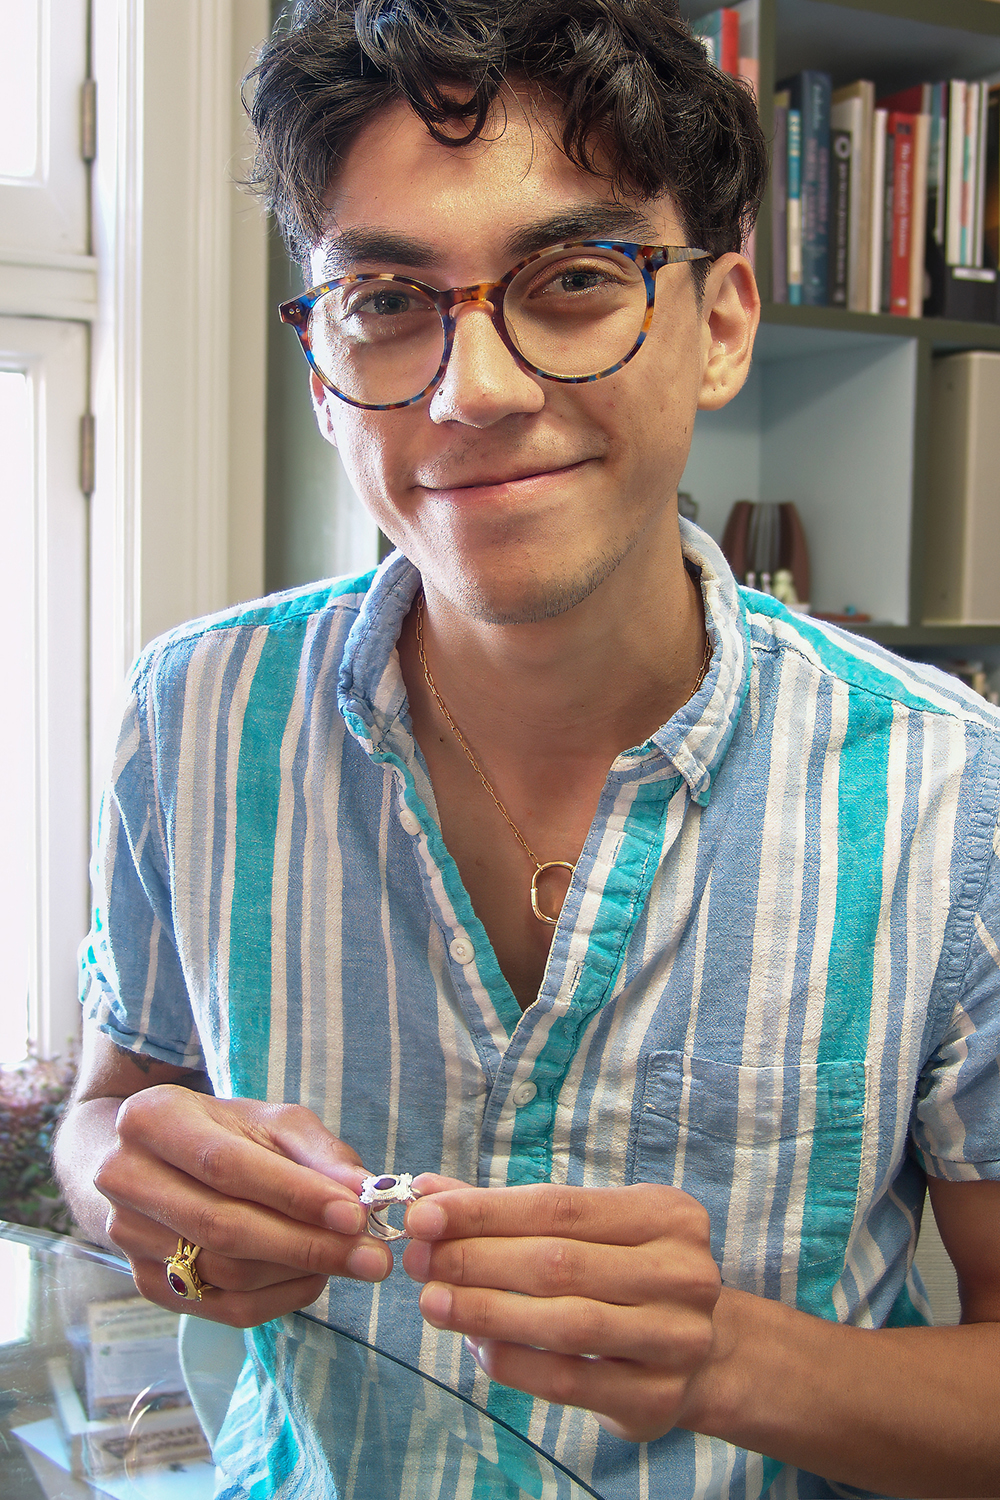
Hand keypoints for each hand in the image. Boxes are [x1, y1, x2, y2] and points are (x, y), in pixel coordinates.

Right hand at [94, 1085, 392, 1324]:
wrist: (159, 1160)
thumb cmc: (225, 1132)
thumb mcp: (272, 1121)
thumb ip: (319, 1154)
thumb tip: (363, 1192)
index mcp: (152, 1120)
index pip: (227, 1166)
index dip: (294, 1194)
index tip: (355, 1215)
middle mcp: (125, 1179)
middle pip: (222, 1227)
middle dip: (307, 1244)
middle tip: (372, 1256)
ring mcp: (128, 1238)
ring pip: (225, 1273)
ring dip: (299, 1272)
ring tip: (351, 1260)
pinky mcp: (146, 1284)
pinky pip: (223, 1308)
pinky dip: (281, 1298)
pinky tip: (315, 1277)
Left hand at [401, 1177, 719, 1441]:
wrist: (704, 1353)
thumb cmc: (626, 1273)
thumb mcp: (589, 1229)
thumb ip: (511, 1212)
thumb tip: (428, 1189)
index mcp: (666, 1215)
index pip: (559, 1206)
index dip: (485, 1211)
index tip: (424, 1213)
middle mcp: (681, 1274)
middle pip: (559, 1263)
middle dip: (476, 1259)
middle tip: (418, 1259)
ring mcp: (676, 1339)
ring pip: (565, 1323)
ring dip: (487, 1311)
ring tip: (433, 1302)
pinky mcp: (656, 1398)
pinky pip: (570, 1380)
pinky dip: (517, 1363)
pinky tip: (478, 1348)